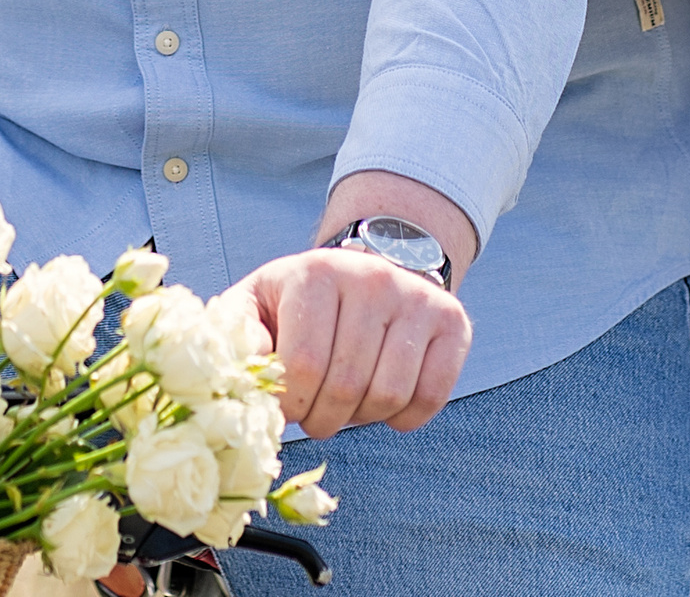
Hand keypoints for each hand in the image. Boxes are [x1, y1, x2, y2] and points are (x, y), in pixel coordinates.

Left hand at [234, 246, 471, 438]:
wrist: (361, 271)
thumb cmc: (299, 303)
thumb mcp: (255, 306)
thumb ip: (238, 338)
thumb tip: (243, 377)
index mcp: (316, 273)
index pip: (304, 369)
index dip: (291, 405)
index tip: (286, 403)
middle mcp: (371, 278)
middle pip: (346, 387)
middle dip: (323, 419)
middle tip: (315, 412)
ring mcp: (416, 296)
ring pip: (389, 395)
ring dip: (362, 418)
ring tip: (346, 401)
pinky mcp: (452, 320)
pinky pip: (430, 397)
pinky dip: (404, 418)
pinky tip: (383, 399)